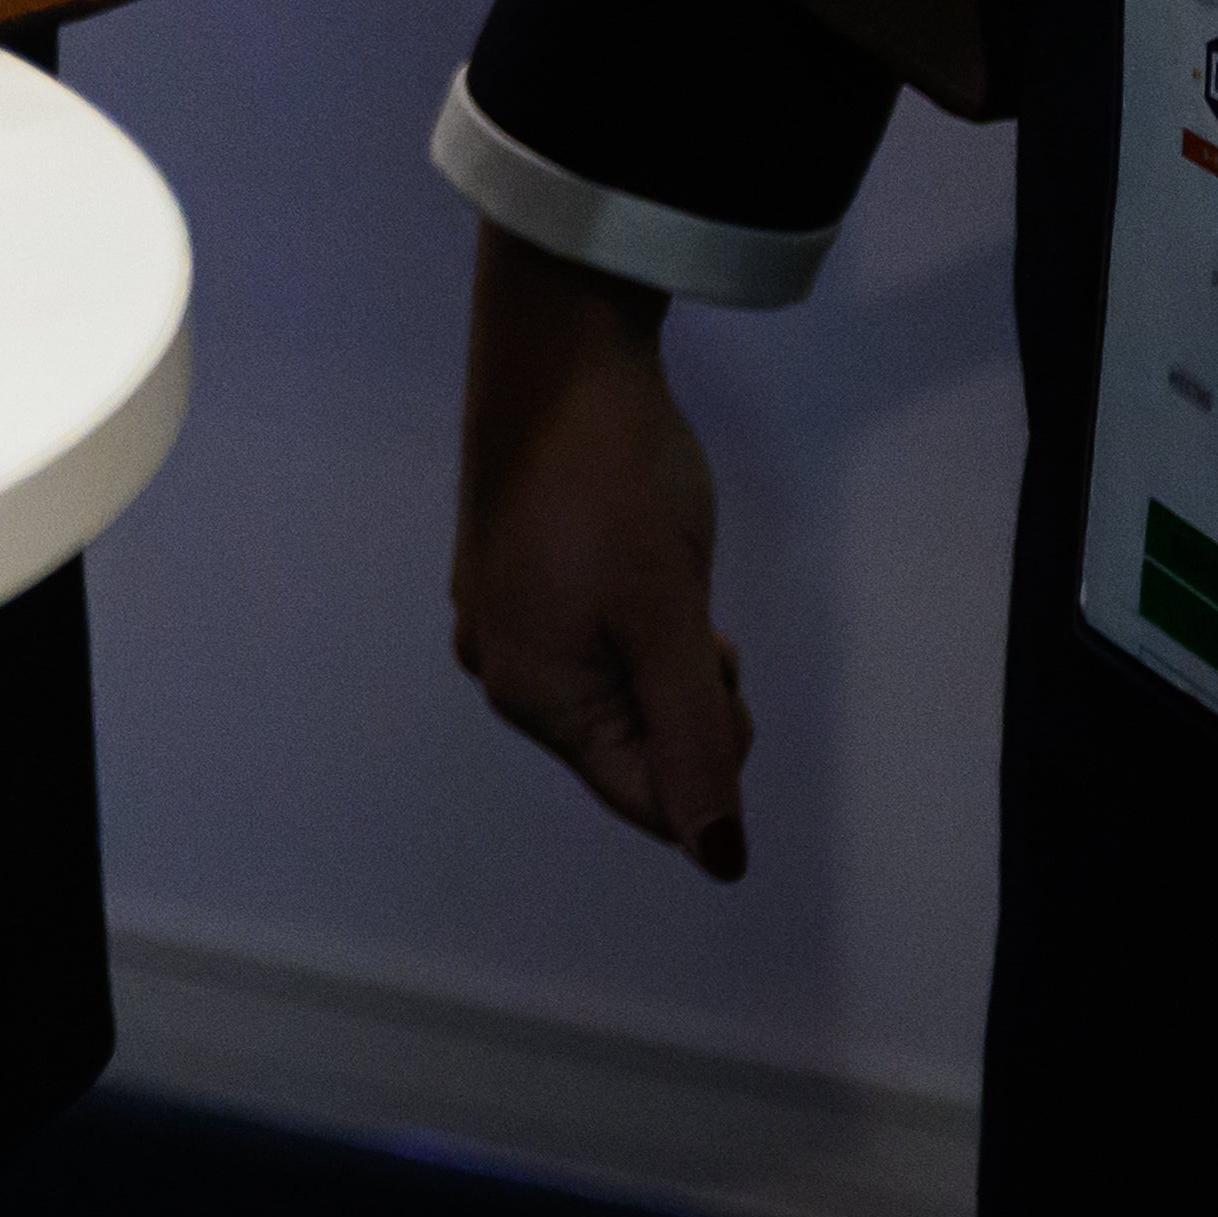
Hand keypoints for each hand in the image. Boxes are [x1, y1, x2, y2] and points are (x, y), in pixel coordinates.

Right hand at [452, 226, 752, 875]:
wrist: (558, 354)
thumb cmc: (617, 491)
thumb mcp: (673, 623)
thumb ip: (697, 742)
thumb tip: (718, 862)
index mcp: (528, 691)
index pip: (643, 796)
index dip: (711, 757)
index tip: (720, 666)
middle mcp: (497, 665)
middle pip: (627, 745)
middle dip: (686, 703)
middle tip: (699, 622)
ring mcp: (497, 614)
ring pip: (615, 690)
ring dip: (664, 658)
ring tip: (669, 581)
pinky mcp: (509, 570)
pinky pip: (589, 641)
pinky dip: (634, 623)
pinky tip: (638, 562)